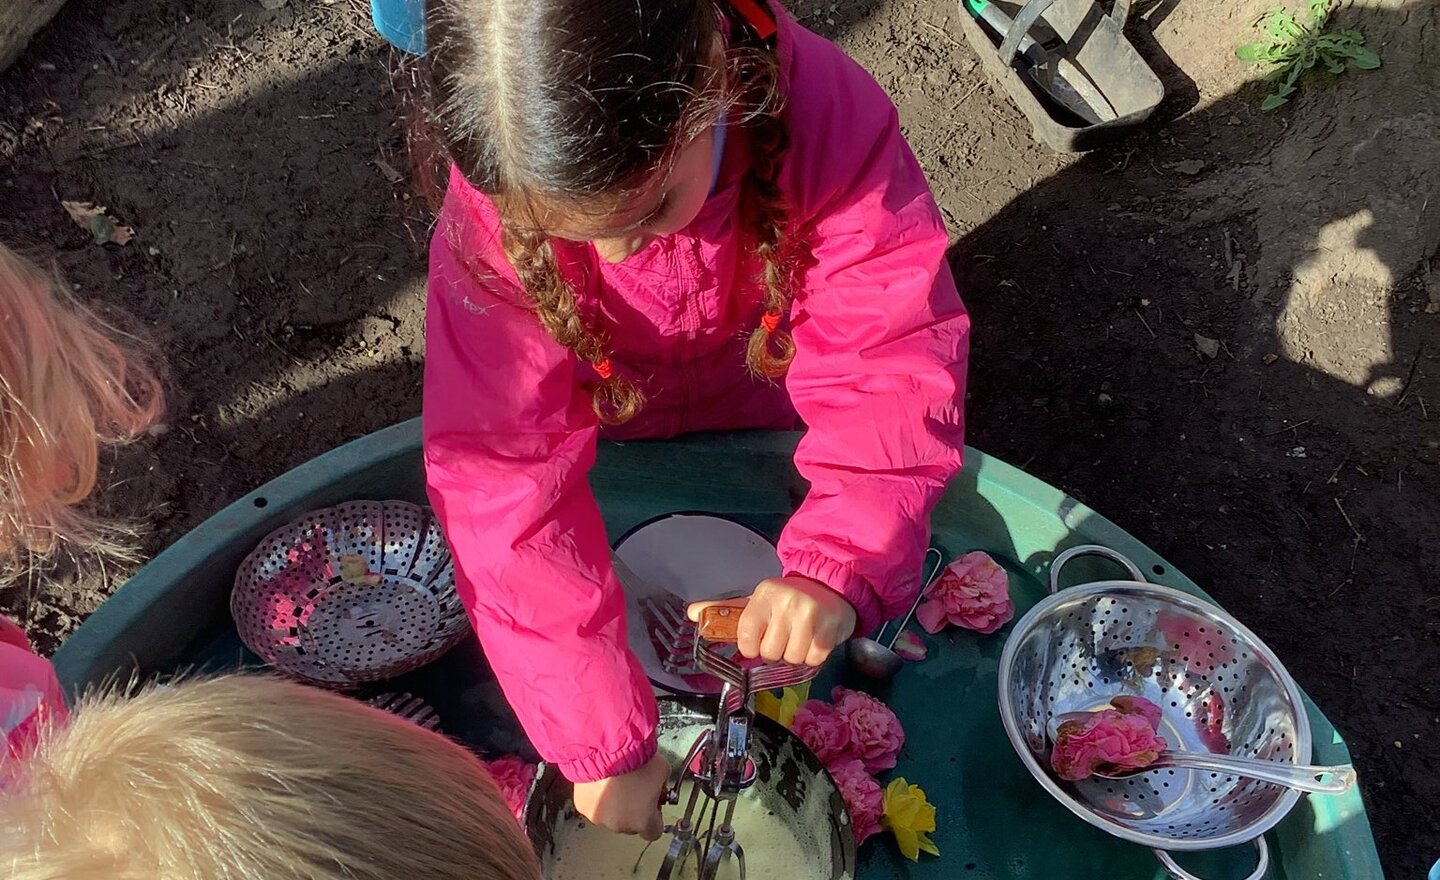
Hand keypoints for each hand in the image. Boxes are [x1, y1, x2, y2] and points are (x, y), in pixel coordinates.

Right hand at [571, 753, 669, 839]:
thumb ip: (661, 785)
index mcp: (643, 821)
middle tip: (633, 787)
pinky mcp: (583, 807)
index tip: (652, 802)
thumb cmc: (635, 760)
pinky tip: (601, 779)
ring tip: (615, 780)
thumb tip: (657, 784)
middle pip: (631, 824)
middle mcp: (620, 825)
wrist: (606, 749)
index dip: (654, 816)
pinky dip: (597, 796)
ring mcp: (599, 818)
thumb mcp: (662, 770)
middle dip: (633, 809)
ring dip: (614, 804)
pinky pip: (594, 805)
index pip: (654, 831)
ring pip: (610, 816)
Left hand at [689, 576, 856, 666]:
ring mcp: (809, 616)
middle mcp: (786, 603)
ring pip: (790, 659)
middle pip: (769, 653)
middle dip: (775, 651)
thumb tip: (691, 613)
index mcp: (765, 594)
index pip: (746, 636)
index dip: (751, 646)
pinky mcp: (828, 631)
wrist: (831, 587)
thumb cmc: (787, 599)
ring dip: (795, 655)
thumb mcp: (756, 601)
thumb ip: (725, 609)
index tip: (759, 639)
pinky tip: (814, 639)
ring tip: (800, 637)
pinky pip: (812, 661)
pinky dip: (812, 657)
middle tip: (784, 636)